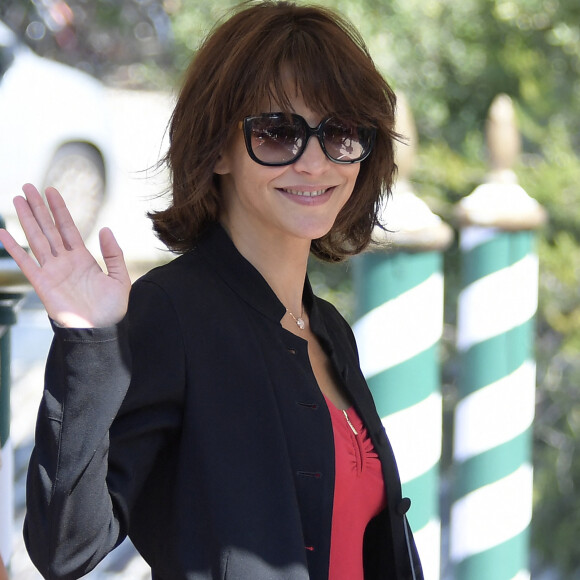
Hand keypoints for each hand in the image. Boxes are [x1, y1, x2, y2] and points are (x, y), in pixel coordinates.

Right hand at [0, 184, 130, 327]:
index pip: (68, 228)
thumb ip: (114, 254)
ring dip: (26, 220)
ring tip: (17, 199)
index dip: (59, 209)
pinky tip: (2, 233)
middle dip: (38, 208)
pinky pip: (25, 263)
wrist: (100, 331)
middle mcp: (65, 261)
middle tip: (27, 187)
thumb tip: (105, 229)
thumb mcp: (120, 278)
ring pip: (36, 239)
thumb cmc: (111, 309)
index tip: (51, 191)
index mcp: (83, 259)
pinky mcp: (42, 284)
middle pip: (48, 228)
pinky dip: (13, 248)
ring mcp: (52, 271)